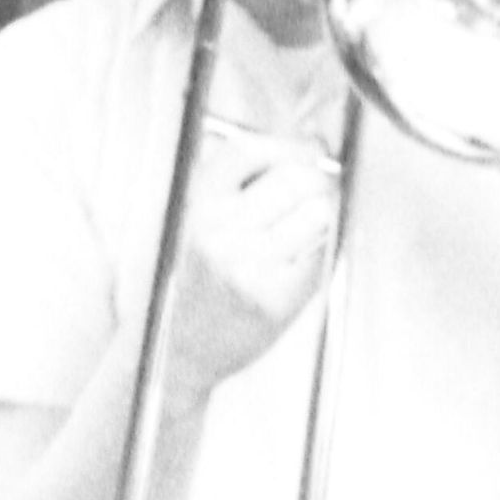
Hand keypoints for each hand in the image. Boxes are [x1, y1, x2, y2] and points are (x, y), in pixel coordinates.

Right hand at [160, 120, 341, 400]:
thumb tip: (297, 146)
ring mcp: (248, 265)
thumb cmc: (189, 288)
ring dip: (323, 214)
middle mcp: (219, 230)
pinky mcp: (274, 298)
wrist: (176, 353)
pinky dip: (323, 249)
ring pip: (316, 213)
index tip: (305, 151)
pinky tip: (306, 255)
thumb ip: (232, 183)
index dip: (288, 146)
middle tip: (319, 188)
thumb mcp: (191, 221)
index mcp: (195, 204)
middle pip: (293, 178)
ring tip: (310, 225)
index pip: (251, 150)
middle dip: (315, 179)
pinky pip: (320, 256)